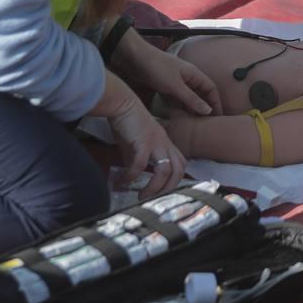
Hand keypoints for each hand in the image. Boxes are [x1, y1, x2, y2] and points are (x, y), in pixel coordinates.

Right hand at [92, 73, 185, 196]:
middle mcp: (165, 143)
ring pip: (165, 171)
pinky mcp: (143, 141)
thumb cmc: (128, 122)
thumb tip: (131, 177)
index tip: (163, 191)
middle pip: (179, 170)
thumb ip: (137, 159)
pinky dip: (133, 175)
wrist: (122, 103)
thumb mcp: (136, 144)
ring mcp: (156, 142)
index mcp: (166, 143)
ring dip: (154, 187)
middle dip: (169, 188)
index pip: (180, 163)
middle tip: (156, 198)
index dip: (176, 180)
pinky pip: (141, 164)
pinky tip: (125, 179)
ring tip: (142, 196)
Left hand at [115, 29, 219, 115]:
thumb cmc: (157, 68)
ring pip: (188, 98)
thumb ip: (192, 99)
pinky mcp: (165, 87)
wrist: (134, 58)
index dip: (216, 102)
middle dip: (204, 108)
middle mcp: (187, 78)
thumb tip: (208, 111)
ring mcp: (176, 82)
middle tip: (206, 125)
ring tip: (194, 126)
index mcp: (194, 74)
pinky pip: (176, 99)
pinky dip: (179, 108)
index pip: (211, 89)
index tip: (219, 118)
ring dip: (191, 110)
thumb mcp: (175, 86)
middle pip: (200, 94)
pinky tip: (178, 119)